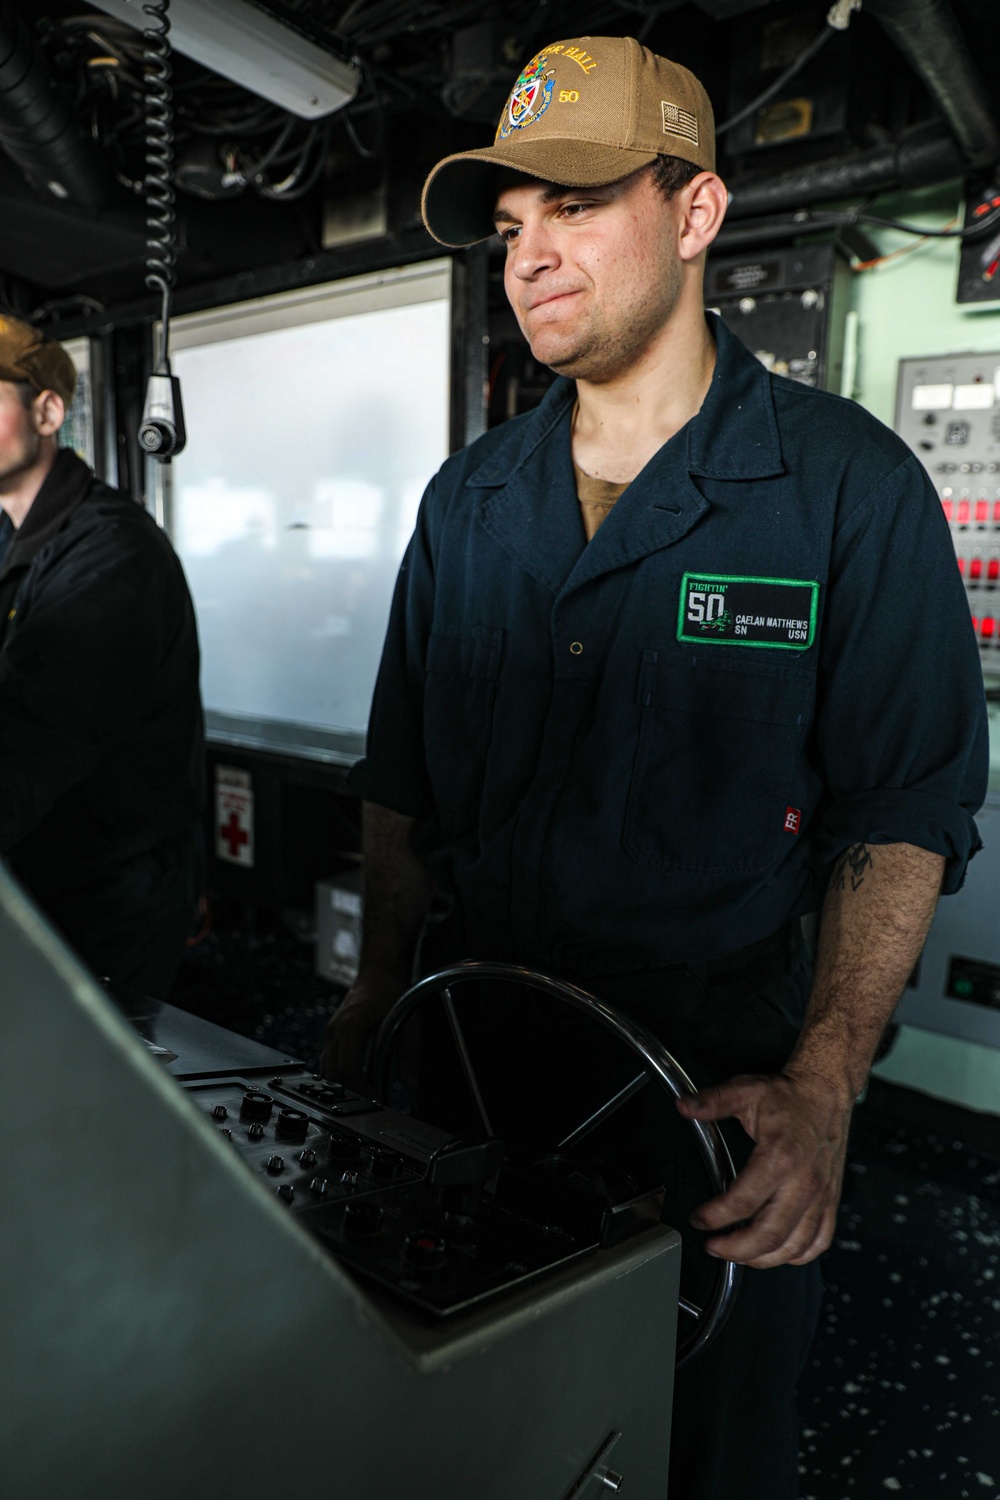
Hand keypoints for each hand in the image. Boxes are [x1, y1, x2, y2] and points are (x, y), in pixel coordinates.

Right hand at [320, 975, 406, 1089]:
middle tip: (368, 1104)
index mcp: (351, 1026)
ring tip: (362, 1096)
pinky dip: (338, 1073)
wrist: (379, 969)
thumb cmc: (390, 989)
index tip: (374, 1100)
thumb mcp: (407, 1021)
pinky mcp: (333, 1032)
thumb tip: (411, 1082)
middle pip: (333, 1072)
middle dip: (348, 1091)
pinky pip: (329, 1059)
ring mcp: (332, 1031)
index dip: (361, 1088)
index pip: (349, 1068)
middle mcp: (336, 1030)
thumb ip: (409, 1053)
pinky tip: (355, 1080)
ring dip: (341, 1084)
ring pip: (327, 1068)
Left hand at [675, 1069, 852, 1268]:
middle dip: (735, 1249)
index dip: (716, 1216)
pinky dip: (797, 1255)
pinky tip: (777, 1252)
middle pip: (769, 1234)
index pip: (743, 1201)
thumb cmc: (789, 1096)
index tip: (699, 1218)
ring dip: (763, 1259)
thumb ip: (713, 1101)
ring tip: (738, 1254)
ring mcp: (820, 1195)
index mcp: (779, 1157)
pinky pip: (819, 1241)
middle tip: (713, 1246)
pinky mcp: (830, 1201)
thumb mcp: (746, 1091)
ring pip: (794, 1246)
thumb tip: (685, 1106)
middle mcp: (803, 1182)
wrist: (826, 1093)